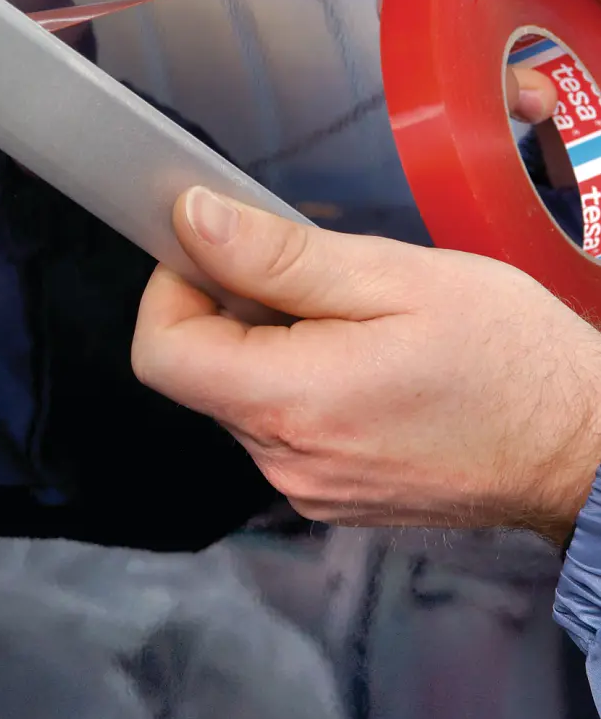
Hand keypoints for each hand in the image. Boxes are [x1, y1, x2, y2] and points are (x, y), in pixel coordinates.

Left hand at [132, 188, 600, 542]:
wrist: (580, 448)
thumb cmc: (507, 353)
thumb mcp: (395, 278)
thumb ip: (281, 254)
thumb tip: (193, 220)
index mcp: (290, 403)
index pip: (160, 352)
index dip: (172, 288)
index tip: (218, 251)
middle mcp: (284, 462)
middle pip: (200, 373)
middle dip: (231, 309)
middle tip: (309, 274)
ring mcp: (308, 489)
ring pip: (240, 398)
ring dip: (270, 346)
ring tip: (352, 320)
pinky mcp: (333, 498)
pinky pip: (281, 429)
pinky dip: (299, 384)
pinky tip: (364, 363)